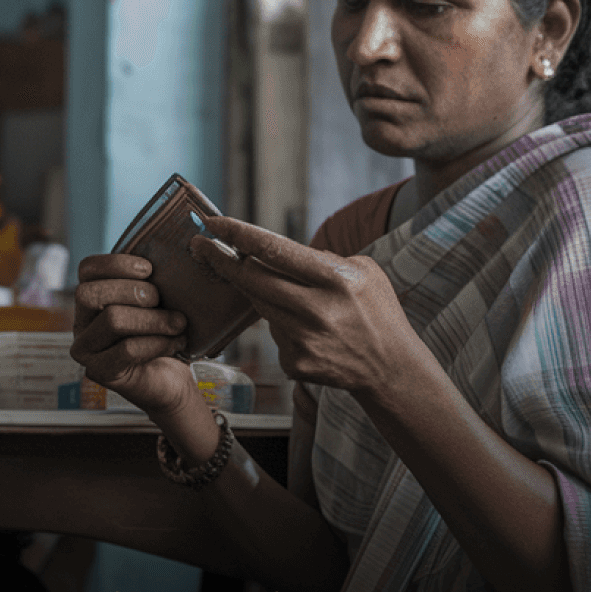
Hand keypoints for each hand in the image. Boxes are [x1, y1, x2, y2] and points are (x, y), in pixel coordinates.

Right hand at [71, 253, 201, 418]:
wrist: (172, 380)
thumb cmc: (163, 335)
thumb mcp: (157, 302)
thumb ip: (150, 280)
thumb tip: (172, 251)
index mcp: (91, 300)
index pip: (87, 269)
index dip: (117, 264)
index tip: (149, 270)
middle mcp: (81, 323)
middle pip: (90, 293)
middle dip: (133, 292)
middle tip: (161, 301)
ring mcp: (86, 350)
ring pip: (112, 320)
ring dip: (154, 319)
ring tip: (178, 324)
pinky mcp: (99, 372)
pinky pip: (127, 350)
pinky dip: (157, 343)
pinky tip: (175, 343)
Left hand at [187, 216, 419, 396]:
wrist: (390, 367)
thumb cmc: (377, 311)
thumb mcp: (363, 271)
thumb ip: (320, 258)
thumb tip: (274, 252)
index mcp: (336, 279)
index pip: (276, 250)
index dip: (239, 235)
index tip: (214, 224)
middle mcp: (316, 310)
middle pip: (252, 280)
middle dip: (222, 260)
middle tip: (200, 247)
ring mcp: (302, 340)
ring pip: (260, 304)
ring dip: (261, 292)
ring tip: (290, 294)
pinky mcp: (294, 362)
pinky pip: (274, 333)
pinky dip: (284, 325)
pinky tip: (311, 332)